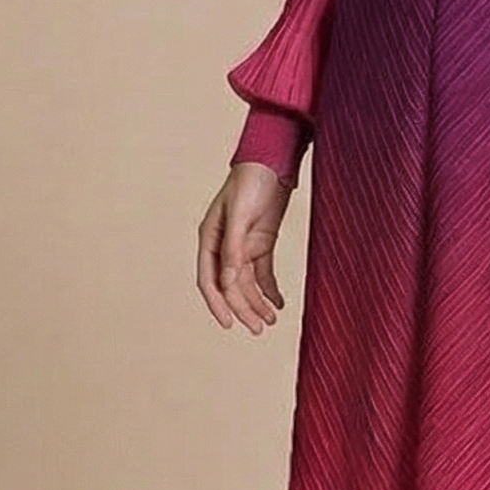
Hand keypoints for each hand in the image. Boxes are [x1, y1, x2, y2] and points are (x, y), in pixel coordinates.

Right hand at [198, 163, 290, 332]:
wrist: (273, 161)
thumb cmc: (250, 182)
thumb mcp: (240, 214)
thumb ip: (234, 247)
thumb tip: (229, 280)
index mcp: (210, 239)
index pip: (209, 280)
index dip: (218, 304)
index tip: (229, 324)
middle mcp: (224, 246)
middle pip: (231, 287)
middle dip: (243, 309)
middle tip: (258, 329)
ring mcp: (243, 246)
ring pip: (247, 283)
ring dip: (257, 303)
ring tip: (271, 320)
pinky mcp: (262, 243)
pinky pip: (264, 273)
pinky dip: (270, 290)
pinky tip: (279, 303)